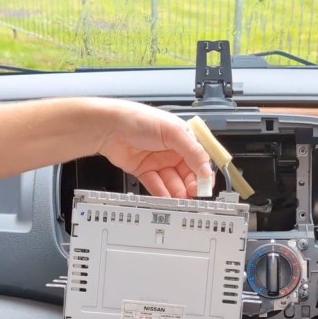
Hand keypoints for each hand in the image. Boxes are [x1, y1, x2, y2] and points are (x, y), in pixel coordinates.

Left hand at [94, 99, 213, 198]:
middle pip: (187, 173)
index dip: (204, 173)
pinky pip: (156, 185)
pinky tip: (166, 197)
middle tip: (192, 194)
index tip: (205, 186)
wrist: (110, 127)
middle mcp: (172, 150)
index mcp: (183, 138)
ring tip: (180, 199)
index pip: (199, 159)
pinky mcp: (144, 171)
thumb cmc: (139, 119)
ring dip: (177, 191)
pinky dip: (161, 193)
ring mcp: (158, 161)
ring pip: (172, 181)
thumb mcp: (173, 132)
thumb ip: (193, 152)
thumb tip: (206, 169)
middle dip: (191, 185)